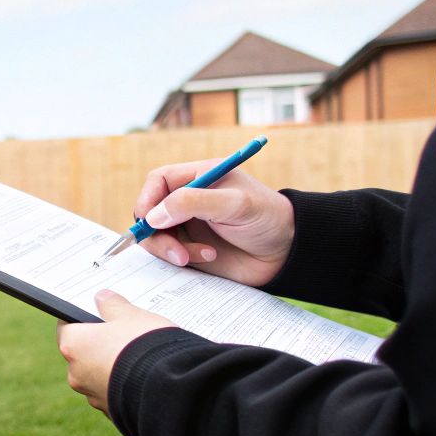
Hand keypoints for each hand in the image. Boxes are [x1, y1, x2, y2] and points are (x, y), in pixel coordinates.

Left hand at [55, 291, 176, 416]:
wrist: (169, 389)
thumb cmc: (144, 346)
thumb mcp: (131, 316)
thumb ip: (113, 305)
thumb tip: (102, 298)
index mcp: (73, 346)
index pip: (67, 327)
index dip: (81, 318)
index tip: (94, 313)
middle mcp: (76, 374)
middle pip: (83, 352)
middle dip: (99, 343)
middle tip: (121, 332)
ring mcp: (93, 396)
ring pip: (98, 374)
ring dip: (112, 365)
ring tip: (138, 355)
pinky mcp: (112, 412)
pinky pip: (114, 392)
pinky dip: (124, 384)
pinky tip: (143, 375)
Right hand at [132, 160, 295, 286]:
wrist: (287, 254)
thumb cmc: (267, 219)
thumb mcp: (234, 204)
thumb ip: (192, 203)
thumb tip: (152, 216)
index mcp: (199, 177)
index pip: (159, 180)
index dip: (147, 198)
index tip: (147, 220)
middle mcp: (189, 200)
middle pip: (150, 210)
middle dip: (155, 232)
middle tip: (173, 250)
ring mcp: (189, 226)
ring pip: (156, 235)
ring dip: (168, 248)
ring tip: (193, 257)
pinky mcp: (191, 249)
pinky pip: (169, 254)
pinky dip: (182, 258)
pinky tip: (208, 257)